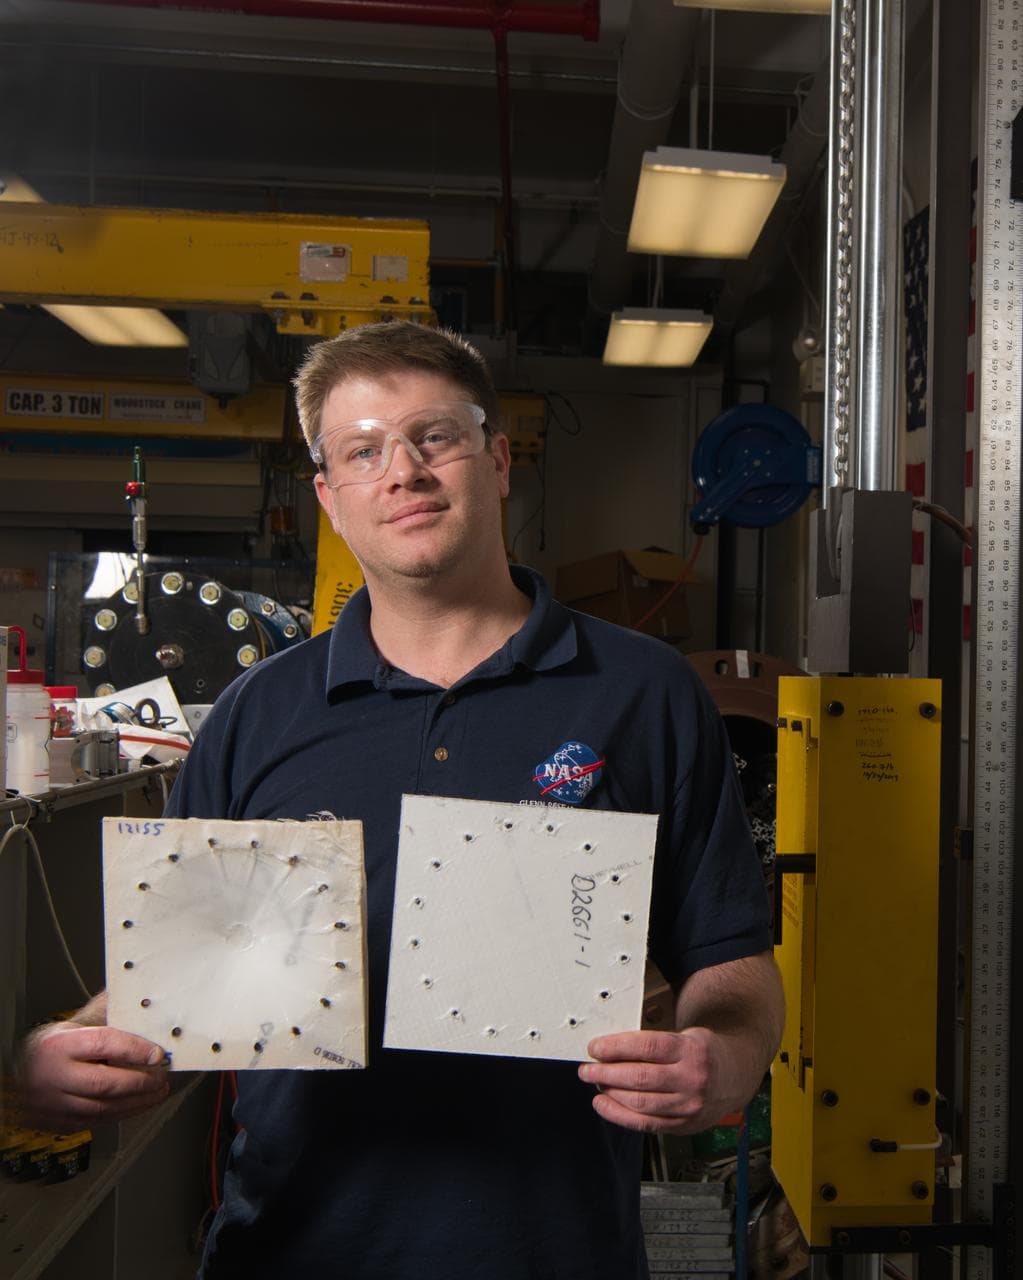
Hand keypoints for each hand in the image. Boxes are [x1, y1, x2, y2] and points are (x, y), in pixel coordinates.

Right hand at [17, 1023, 170, 1132]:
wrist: (19, 1069)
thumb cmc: (54, 1045)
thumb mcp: (75, 1026)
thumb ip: (107, 1019)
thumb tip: (145, 1009)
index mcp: (59, 1044)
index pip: (103, 1044)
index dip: (135, 1049)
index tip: (158, 1053)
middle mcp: (52, 1076)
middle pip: (104, 1083)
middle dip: (140, 1082)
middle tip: (161, 1077)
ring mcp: (51, 1104)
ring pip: (102, 1108)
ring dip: (136, 1102)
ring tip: (157, 1092)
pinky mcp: (56, 1122)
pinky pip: (95, 1122)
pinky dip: (121, 1114)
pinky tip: (137, 1105)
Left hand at [578, 1027, 731, 1134]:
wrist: (735, 1076)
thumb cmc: (702, 1051)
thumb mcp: (685, 1036)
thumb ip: (653, 1043)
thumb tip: (609, 1048)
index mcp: (691, 1049)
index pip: (647, 1047)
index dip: (616, 1047)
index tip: (595, 1047)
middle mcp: (692, 1079)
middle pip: (640, 1077)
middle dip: (606, 1072)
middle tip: (586, 1068)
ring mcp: (689, 1106)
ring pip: (640, 1103)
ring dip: (610, 1093)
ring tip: (595, 1082)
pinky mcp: (683, 1125)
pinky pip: (645, 1124)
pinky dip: (619, 1115)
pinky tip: (603, 1104)